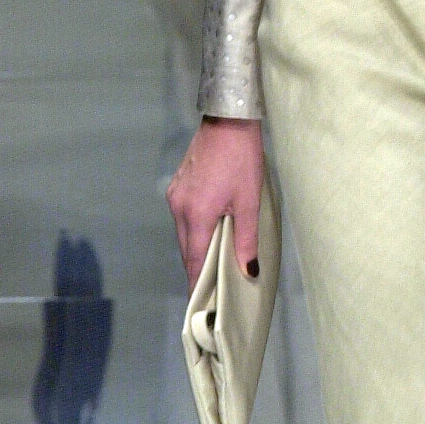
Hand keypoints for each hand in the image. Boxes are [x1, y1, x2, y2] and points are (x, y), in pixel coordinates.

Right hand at [167, 117, 264, 292]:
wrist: (228, 120)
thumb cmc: (242, 159)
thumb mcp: (249, 201)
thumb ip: (246, 239)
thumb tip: (248, 271)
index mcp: (195, 214)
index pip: (193, 260)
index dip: (197, 283)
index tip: (201, 303)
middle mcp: (179, 207)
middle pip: (187, 248)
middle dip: (198, 267)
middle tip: (213, 287)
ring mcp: (175, 194)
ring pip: (185, 232)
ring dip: (197, 246)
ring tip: (215, 261)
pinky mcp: (178, 184)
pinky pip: (184, 216)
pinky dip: (195, 228)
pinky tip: (210, 230)